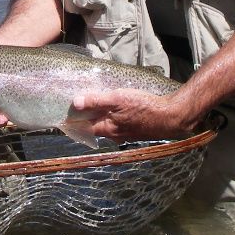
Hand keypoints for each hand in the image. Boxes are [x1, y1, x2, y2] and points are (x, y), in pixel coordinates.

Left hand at [72, 89, 198, 140]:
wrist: (172, 116)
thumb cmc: (144, 107)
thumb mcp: (118, 99)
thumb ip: (96, 100)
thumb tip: (75, 102)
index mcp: (107, 129)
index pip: (83, 128)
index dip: (73, 120)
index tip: (62, 115)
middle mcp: (115, 135)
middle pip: (95, 127)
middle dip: (86, 118)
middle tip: (78, 106)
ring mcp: (126, 134)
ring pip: (107, 126)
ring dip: (101, 117)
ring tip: (96, 104)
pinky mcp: (136, 130)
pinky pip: (119, 125)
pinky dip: (114, 117)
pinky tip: (117, 108)